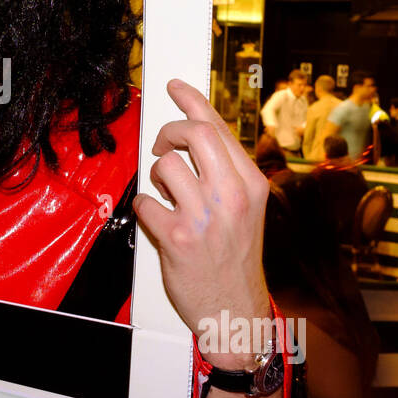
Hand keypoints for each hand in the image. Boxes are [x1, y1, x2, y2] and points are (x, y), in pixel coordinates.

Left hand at [134, 79, 271, 367]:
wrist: (235, 310)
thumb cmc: (235, 257)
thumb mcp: (246, 209)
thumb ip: (225, 173)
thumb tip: (196, 133)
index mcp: (251, 184)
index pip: (218, 128)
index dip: (192, 101)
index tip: (174, 86)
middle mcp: (232, 195)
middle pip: (194, 133)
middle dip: (170, 132)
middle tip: (164, 146)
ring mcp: (205, 217)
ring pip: (165, 166)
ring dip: (156, 177)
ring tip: (167, 196)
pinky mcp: (178, 239)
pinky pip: (145, 203)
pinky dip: (146, 209)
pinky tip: (159, 222)